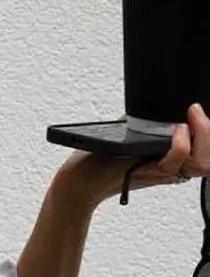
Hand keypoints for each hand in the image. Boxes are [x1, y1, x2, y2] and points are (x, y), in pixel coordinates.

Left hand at [52, 103, 209, 212]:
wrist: (79, 179)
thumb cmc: (100, 158)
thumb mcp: (131, 131)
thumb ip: (151, 120)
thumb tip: (163, 97)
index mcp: (172, 157)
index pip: (206, 148)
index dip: (209, 133)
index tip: (201, 113)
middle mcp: (172, 168)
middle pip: (208, 159)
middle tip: (197, 111)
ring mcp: (162, 173)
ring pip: (200, 163)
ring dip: (201, 137)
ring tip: (190, 117)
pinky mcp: (148, 174)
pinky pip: (175, 164)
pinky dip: (180, 146)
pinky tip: (176, 129)